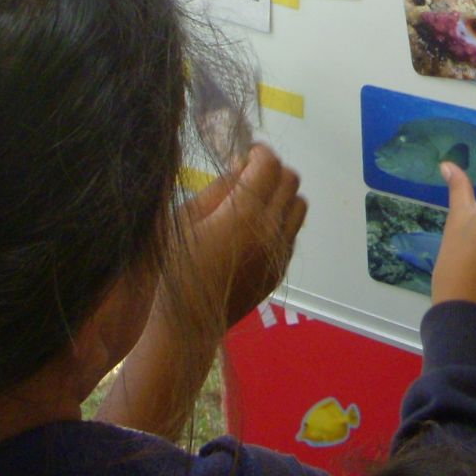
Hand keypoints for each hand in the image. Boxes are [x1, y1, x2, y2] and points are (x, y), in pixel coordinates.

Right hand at [175, 144, 306, 327]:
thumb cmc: (176, 267)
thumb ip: (220, 186)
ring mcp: (279, 251)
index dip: (259, 152)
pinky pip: (293, 232)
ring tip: (257, 200)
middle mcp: (270, 230)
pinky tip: (256, 229)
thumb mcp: (187, 218)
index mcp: (244, 213)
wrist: (187, 323)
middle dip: (273, 169)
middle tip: (250, 174)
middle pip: (291, 180)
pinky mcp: (281, 268)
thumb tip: (243, 164)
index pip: (270, 164)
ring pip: (299, 205)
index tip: (246, 153)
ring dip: (282, 195)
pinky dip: (281, 220)